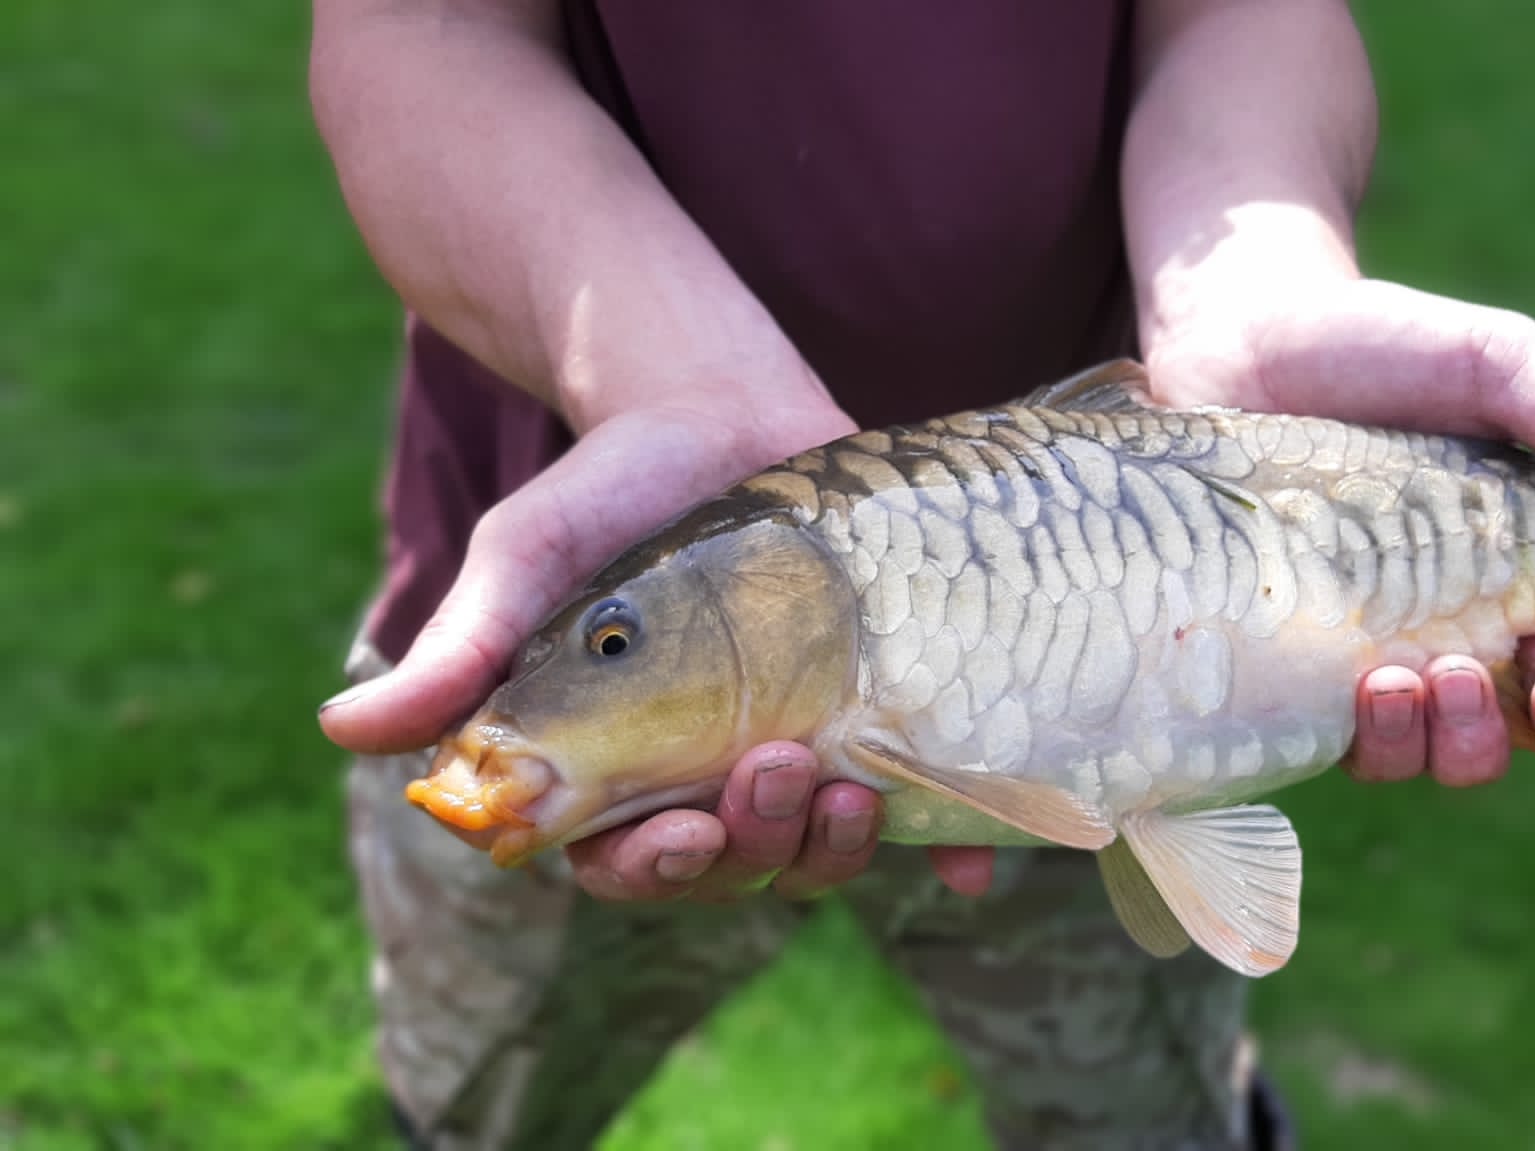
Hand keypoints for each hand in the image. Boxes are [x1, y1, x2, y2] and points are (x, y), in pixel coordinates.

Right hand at [319, 403, 998, 900]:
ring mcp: (796, 746)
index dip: (651, 873)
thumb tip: (342, 736)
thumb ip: (462, 649)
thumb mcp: (530, 557)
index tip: (677, 837)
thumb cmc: (608, 486)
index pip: (624, 864)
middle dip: (756, 848)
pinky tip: (969, 855)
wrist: (718, 404)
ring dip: (836, 847)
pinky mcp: (872, 709)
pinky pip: (914, 802)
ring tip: (851, 790)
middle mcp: (707, 774)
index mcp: (618, 765)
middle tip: (777, 777)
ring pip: (815, 849)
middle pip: (732, 869)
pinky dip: (942, 840)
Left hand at [1146, 277, 1534, 786]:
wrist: (1245, 333)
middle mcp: (1446, 631)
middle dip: (1489, 738)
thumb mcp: (1491, 366)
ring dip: (1415, 742)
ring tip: (1393, 681)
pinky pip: (1317, 733)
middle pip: (1495, 738)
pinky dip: (1338, 732)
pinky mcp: (1282, 654)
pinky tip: (1337, 687)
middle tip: (1462, 676)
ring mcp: (1361, 650)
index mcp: (1519, 580)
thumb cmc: (1382, 348)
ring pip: (1409, 751)